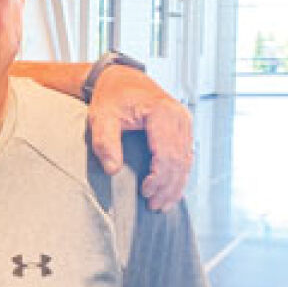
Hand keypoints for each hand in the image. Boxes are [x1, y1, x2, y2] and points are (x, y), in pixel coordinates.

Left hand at [86, 65, 192, 212]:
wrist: (121, 80)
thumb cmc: (112, 97)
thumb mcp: (101, 117)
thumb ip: (105, 142)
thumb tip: (112, 170)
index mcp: (162, 112)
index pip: (167, 153)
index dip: (159, 177)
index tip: (145, 192)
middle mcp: (179, 117)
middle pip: (179, 160)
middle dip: (168, 186)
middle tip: (154, 206)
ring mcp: (183, 123)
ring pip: (186, 160)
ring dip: (176, 185)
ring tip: (162, 204)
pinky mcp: (182, 129)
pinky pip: (185, 156)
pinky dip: (179, 175)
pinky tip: (172, 191)